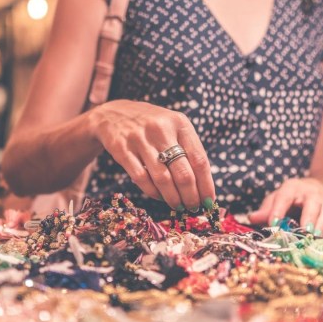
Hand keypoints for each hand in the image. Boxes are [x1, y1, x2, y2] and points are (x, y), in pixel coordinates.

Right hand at [91, 100, 214, 211]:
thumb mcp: (173, 127)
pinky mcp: (122, 149)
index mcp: (179, 123)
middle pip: (183, 172)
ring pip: (163, 179)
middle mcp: (161, 129)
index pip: (199, 159)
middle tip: (193, 208)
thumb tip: (203, 186)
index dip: (206, 184)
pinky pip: (141, 178)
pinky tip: (160, 197)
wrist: (113, 113)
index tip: (209, 201)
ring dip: (173, 198)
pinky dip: (153, 192)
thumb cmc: (152, 125)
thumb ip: (188, 149)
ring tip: (178, 206)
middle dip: (191, 196)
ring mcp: (140, 139)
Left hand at [248, 178, 322, 234]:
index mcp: (292, 188)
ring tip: (313, 241)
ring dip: (320, 229)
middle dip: (308, 219)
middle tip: (304, 233)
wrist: (320, 187)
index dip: (278, 209)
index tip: (272, 223)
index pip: (284, 197)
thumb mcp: (277, 198)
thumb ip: (266, 209)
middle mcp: (311, 192)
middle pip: (312, 205)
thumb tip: (252, 218)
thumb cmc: (292, 197)